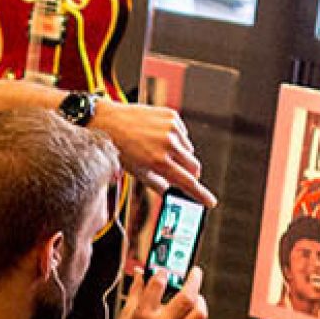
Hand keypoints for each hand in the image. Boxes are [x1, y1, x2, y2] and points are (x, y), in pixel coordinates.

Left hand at [92, 100, 216, 206]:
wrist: (108, 121)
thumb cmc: (120, 148)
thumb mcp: (138, 172)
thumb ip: (159, 185)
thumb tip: (173, 192)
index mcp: (159, 161)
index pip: (187, 182)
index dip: (201, 194)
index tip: (211, 202)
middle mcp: (168, 144)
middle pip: (194, 167)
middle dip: (189, 173)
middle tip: (177, 172)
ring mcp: (171, 128)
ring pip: (189, 150)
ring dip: (181, 154)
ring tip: (160, 150)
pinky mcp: (172, 116)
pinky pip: (184, 134)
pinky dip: (176, 139)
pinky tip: (160, 137)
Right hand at [109, 267, 208, 318]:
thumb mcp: (125, 316)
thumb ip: (136, 292)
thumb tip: (140, 273)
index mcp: (143, 316)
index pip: (158, 285)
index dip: (163, 272)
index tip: (164, 270)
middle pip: (187, 297)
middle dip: (194, 280)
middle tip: (195, 272)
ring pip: (199, 312)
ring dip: (200, 299)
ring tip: (195, 294)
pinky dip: (196, 313)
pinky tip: (191, 310)